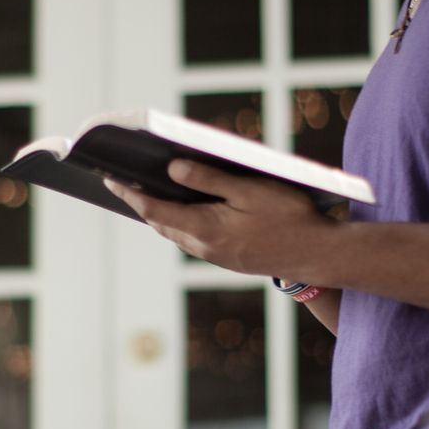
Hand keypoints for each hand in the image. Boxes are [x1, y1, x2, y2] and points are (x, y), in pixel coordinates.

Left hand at [105, 161, 333, 276]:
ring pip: (177, 232)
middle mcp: (204, 247)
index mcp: (205, 228)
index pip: (154, 209)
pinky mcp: (228, 259)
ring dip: (160, 214)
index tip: (109, 178)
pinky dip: (181, 222)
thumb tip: (172, 169)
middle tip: (122, 182)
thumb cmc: (290, 217)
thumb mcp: (250, 189)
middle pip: (161, 222)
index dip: (130, 192)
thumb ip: (209, 179)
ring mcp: (216, 256)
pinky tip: (184, 209)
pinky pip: (194, 238)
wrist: (319, 256)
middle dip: (140, 202)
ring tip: (146, 192)